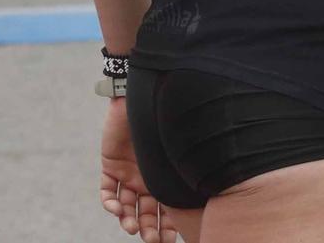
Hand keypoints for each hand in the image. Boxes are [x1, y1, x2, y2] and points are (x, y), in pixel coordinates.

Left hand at [101, 97, 180, 241]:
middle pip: (147, 212)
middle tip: (152, 240)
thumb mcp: (181, 146)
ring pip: (126, 205)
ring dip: (128, 219)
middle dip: (149, 229)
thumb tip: (216, 185)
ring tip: (132, 228)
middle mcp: (148, 179)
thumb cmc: (169, 119)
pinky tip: (115, 208)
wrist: (144, 96)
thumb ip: (188, 164)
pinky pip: (107, 190)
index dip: (169, 226)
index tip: (171, 239)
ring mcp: (129, 174)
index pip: (168, 208)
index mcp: (166, 177)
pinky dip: (109, 202)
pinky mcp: (111, 167)